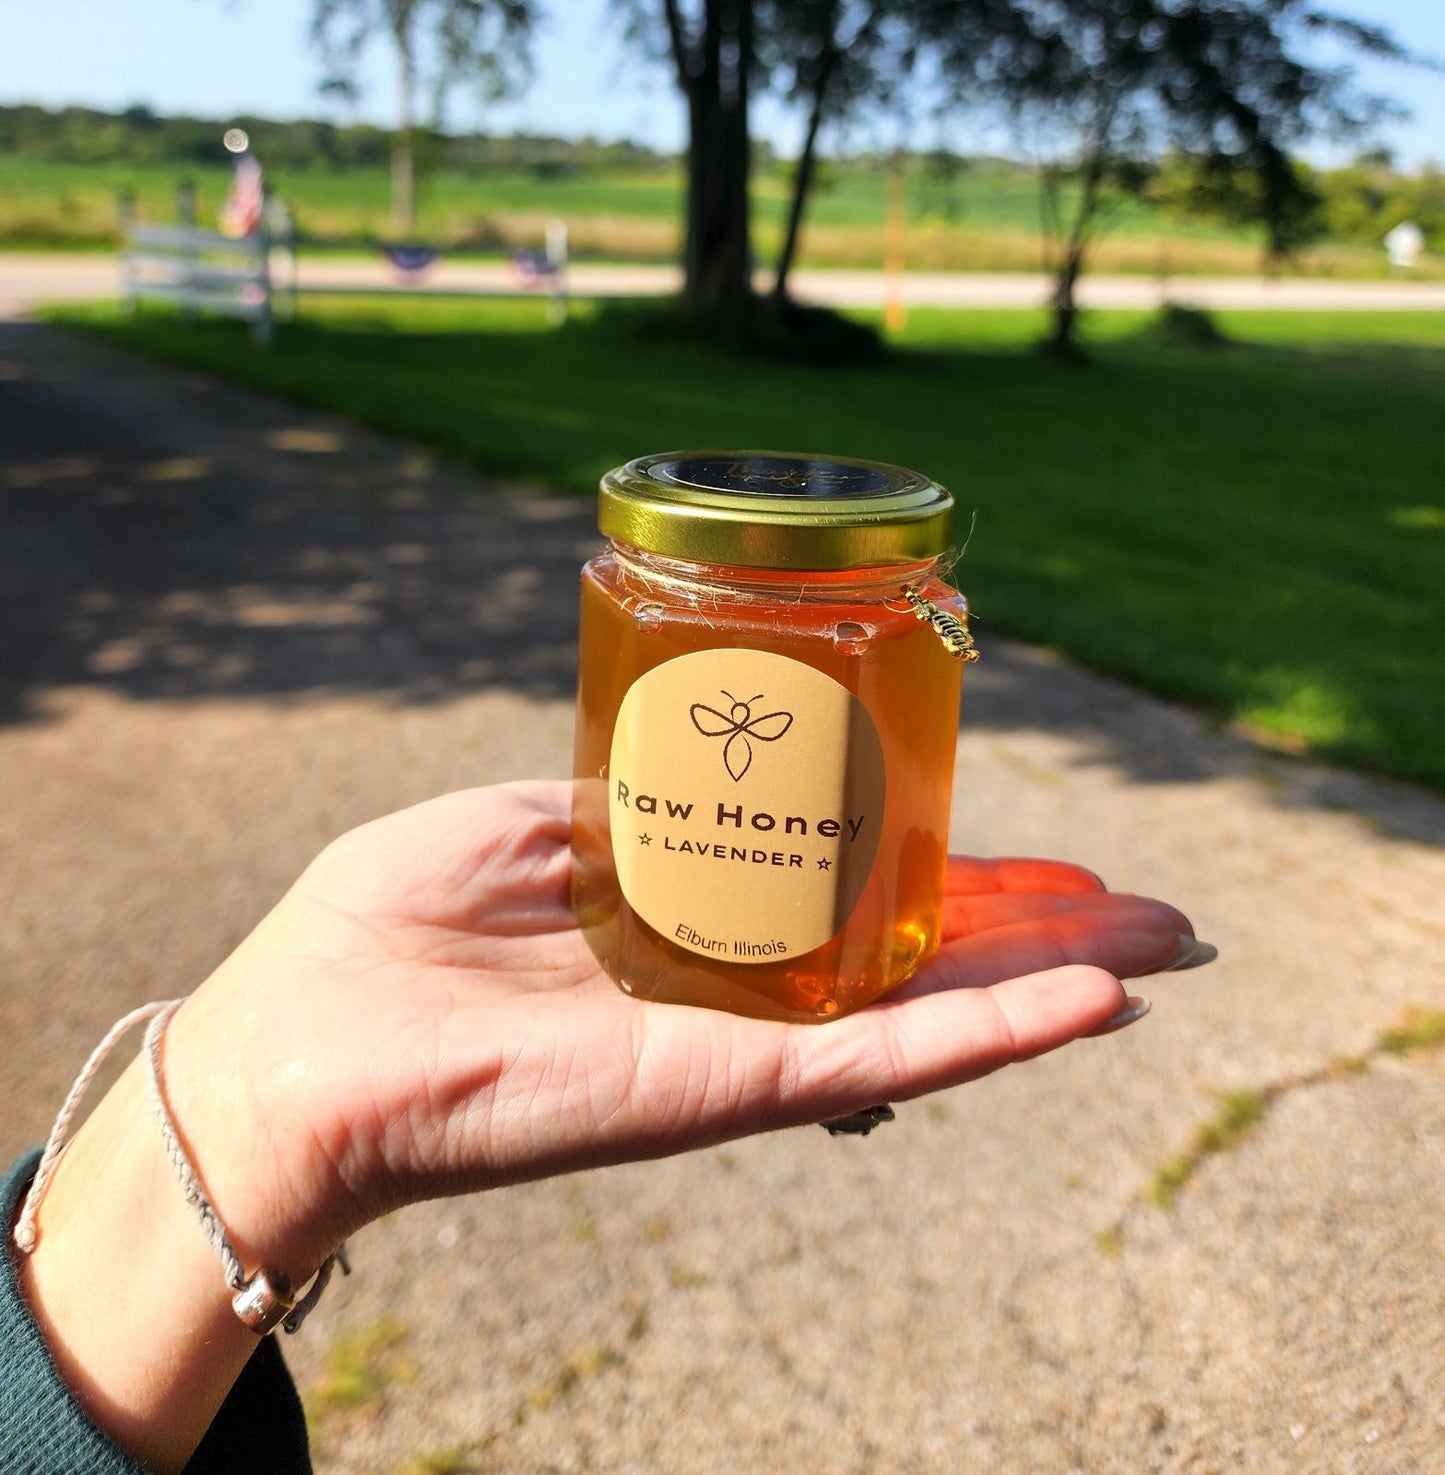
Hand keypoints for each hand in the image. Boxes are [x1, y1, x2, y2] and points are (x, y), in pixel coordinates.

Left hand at [164, 780, 1196, 1275]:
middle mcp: (735, 988)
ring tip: (1157, 950)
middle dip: (1034, 936)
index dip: (950, 874)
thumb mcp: (520, 821)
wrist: (302, 1041)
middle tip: (1152, 910)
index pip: (851, 893)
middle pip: (914, 960)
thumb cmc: (389, 921)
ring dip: (1045, 986)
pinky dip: (984, 1040)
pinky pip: (880, 1063)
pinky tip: (1083, 1006)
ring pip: (925, 1016)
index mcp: (692, 921)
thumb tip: (705, 750)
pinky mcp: (725, 1090)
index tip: (1034, 854)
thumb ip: (623, 800)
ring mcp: (741, 1043)